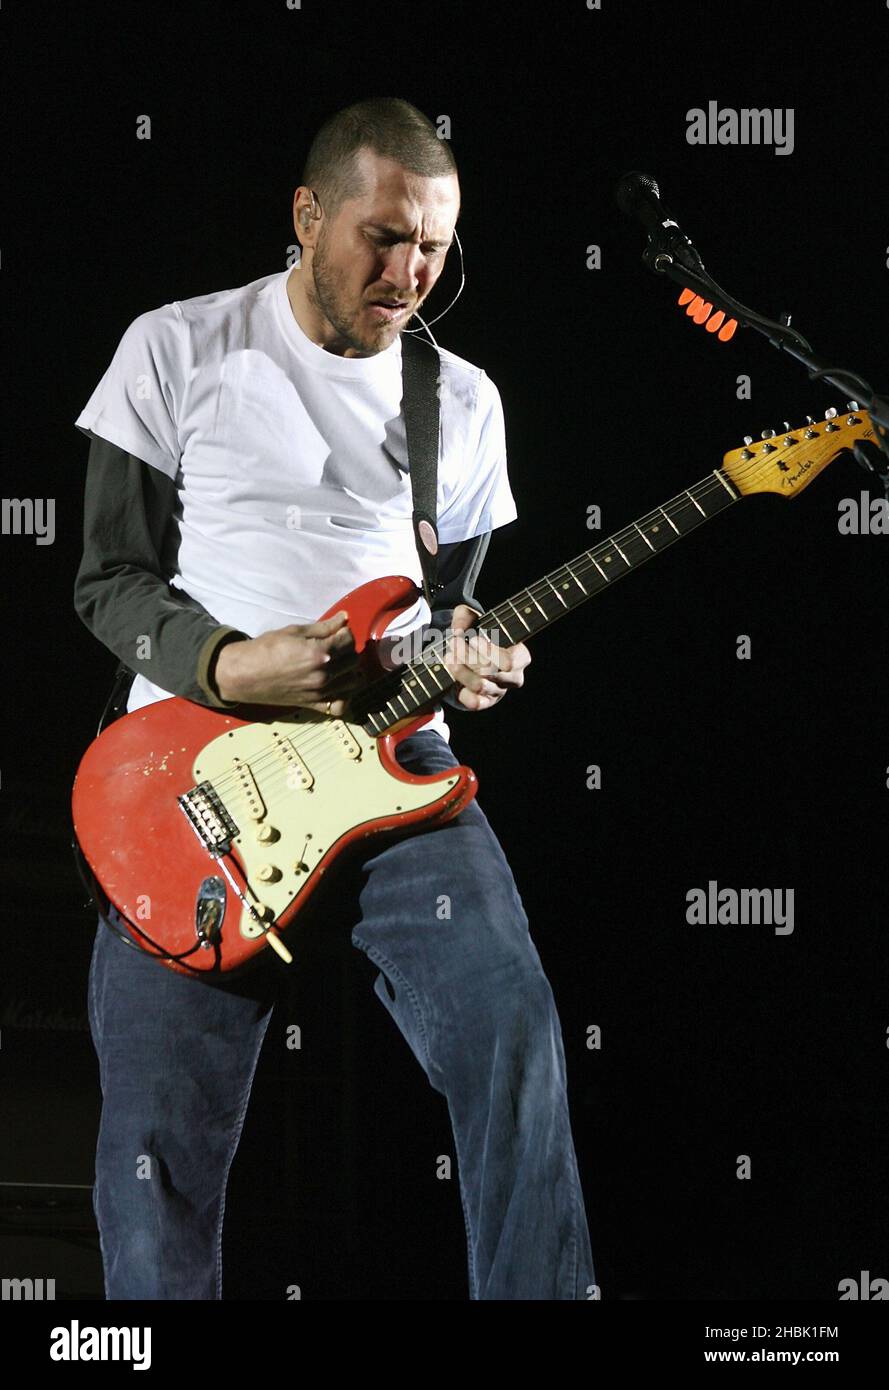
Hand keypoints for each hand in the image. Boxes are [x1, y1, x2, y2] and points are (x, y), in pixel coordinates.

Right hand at [213, 612, 366, 713]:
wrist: (244, 674)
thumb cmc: (265, 649)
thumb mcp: (294, 631)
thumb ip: (323, 627)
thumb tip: (344, 618)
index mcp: (319, 653)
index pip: (349, 640)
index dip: (345, 632)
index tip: (337, 632)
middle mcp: (323, 674)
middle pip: (353, 660)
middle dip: (348, 650)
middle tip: (335, 646)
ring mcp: (320, 692)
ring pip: (353, 681)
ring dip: (349, 671)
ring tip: (337, 664)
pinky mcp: (314, 705)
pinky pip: (340, 705)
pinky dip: (344, 696)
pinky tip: (337, 686)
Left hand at [440, 604, 530, 711]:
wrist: (467, 655)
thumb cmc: (475, 634)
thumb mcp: (470, 618)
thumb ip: (464, 617)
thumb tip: (457, 631)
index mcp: (519, 655)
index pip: (510, 660)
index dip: (489, 651)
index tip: (473, 639)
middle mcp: (513, 676)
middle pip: (491, 672)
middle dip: (467, 656)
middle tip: (453, 644)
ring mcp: (499, 692)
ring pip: (480, 685)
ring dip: (460, 670)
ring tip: (448, 657)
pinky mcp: (485, 702)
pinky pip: (474, 702)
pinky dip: (460, 688)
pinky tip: (452, 675)